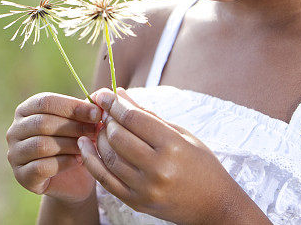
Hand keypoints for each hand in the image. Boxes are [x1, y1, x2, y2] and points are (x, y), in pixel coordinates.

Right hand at [6, 92, 103, 203]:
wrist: (73, 179)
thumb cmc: (74, 144)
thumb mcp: (81, 123)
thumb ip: (87, 109)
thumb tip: (99, 95)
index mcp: (26, 110)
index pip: (45, 102)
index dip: (72, 106)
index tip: (96, 113)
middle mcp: (15, 130)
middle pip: (42, 123)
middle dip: (73, 126)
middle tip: (95, 132)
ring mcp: (15, 154)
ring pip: (41, 145)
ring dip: (69, 145)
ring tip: (87, 147)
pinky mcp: (21, 176)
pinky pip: (41, 167)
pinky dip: (64, 163)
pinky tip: (79, 160)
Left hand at [78, 87, 238, 224]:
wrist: (215, 206)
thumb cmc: (201, 165)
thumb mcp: (181, 134)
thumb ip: (148, 114)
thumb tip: (120, 94)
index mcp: (173, 147)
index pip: (133, 118)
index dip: (114, 103)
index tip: (104, 93)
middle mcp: (158, 169)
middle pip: (117, 136)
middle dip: (106, 119)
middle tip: (104, 111)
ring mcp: (146, 188)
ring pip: (108, 157)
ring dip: (98, 137)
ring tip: (99, 126)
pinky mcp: (136, 203)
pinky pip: (105, 180)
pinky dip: (91, 160)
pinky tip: (85, 145)